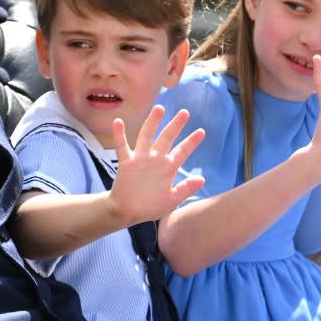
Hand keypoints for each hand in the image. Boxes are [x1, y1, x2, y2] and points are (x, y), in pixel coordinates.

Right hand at [108, 105, 204, 224]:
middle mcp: (155, 159)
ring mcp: (140, 159)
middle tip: (185, 112)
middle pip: (166, 138)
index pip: (182, 151)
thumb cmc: (150, 207)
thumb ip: (185, 189)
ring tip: (159, 108)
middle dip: (175, 126)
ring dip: (152, 123)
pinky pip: (122, 146)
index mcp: (168, 168)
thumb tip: (202, 179)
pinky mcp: (126, 163)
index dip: (191, 142)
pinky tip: (118, 122)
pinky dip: (119, 134)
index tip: (202, 131)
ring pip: (146, 136)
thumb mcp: (171, 200)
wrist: (128, 212)